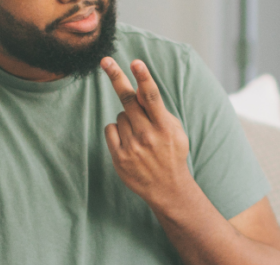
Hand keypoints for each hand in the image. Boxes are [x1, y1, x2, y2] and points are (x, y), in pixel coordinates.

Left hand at [101, 58, 194, 208]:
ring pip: (120, 115)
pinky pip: (110, 129)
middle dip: (116, 77)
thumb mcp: (174, 130)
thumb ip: (159, 111)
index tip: (136, 63)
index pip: (152, 97)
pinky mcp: (120, 157)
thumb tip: (141, 88)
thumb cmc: (171, 152)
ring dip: (127, 119)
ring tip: (140, 136)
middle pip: (128, 98)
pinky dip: (116, 131)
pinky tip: (128, 142)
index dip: (144, 78)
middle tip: (105, 61)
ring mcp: (132, 146)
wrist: (168, 187)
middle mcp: (148, 135)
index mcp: (164, 126)